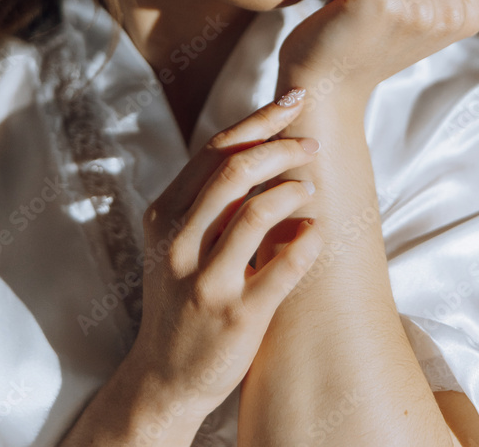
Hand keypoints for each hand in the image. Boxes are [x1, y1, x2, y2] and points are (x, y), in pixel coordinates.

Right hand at [126, 91, 323, 421]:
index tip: (292, 101)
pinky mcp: (236, 315)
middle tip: (311, 144)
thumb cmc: (179, 298)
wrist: (164, 377)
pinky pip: (283, 267)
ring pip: (257, 210)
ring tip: (310, 189)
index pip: (214, 150)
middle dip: (281, 146)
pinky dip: (307, 240)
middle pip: (235, 169)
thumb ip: (204, 198)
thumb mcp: (175, 241)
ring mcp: (205, 280)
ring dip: (293, 190)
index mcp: (164, 215)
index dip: (258, 120)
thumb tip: (252, 142)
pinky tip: (315, 231)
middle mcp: (179, 242)